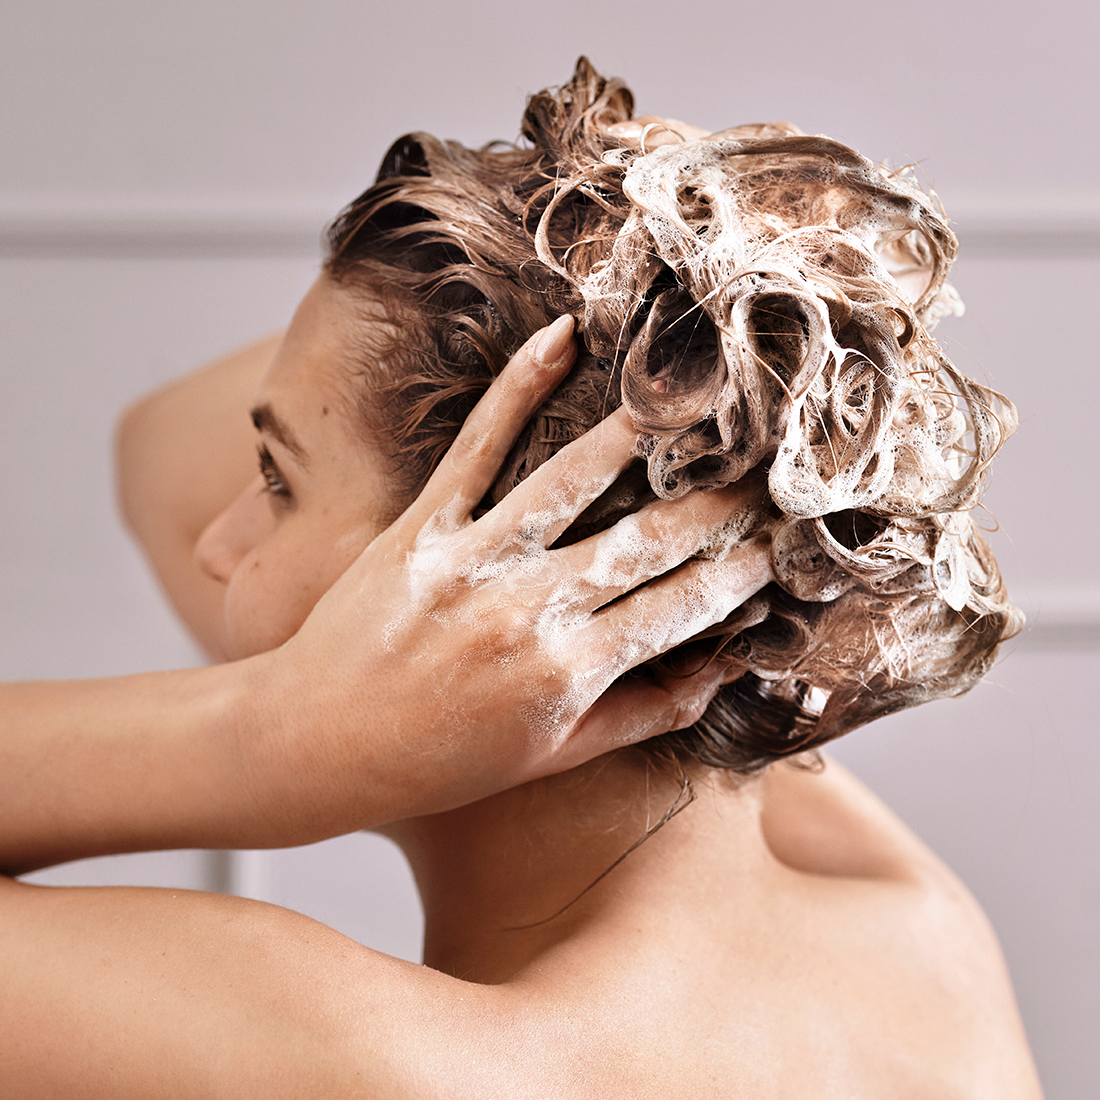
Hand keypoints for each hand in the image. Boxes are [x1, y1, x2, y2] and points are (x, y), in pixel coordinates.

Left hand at [243, 317, 772, 833]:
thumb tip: (722, 673)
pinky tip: (562, 338)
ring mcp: (473, 563)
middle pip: (647, 541)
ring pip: (573, 480)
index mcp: (568, 674)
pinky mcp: (420, 529)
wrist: (315, 746)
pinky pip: (477, 447)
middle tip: (768, 467)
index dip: (740, 573)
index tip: (784, 543)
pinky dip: (518, 388)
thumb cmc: (439, 761)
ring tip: (691, 397)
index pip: (681, 610)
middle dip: (717, 505)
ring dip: (639, 433)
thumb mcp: (550, 755)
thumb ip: (640, 715)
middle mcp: (529, 613)